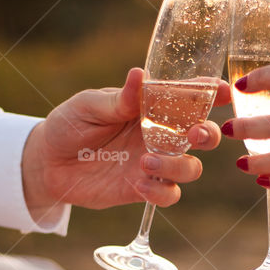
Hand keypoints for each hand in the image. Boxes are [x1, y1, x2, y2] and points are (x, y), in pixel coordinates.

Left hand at [21, 68, 228, 218]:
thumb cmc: (68, 125)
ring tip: (146, 161)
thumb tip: (140, 75)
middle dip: (208, 134)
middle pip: (203, 135)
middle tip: (194, 134)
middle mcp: (160, 134)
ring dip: (178, 165)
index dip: (210, 93)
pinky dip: (161, 191)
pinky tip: (139, 185)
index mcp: (151, 107)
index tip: (223, 91)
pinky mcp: (143, 188)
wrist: (46, 163)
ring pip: (191, 168)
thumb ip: (120, 99)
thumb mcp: (90, 106)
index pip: (188, 98)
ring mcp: (154, 163)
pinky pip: (169, 194)